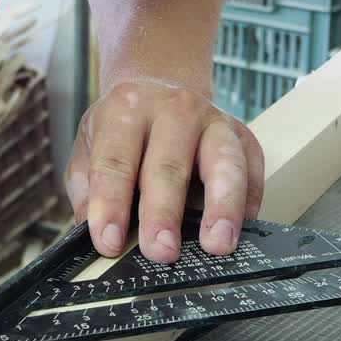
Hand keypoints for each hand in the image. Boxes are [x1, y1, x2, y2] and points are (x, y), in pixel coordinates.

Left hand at [64, 80, 263, 262]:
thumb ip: (86, 189)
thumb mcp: (89, 146)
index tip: (109, 241)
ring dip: (222, 207)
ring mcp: (214, 121)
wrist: (159, 89)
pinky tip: (240, 229)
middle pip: (169, 165)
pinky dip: (249, 204)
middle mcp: (173, 110)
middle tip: (161, 250)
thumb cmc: (123, 128)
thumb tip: (90, 233)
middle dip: (164, 213)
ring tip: (216, 243)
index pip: (115, 162)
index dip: (110, 205)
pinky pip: (253, 171)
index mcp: (127, 110)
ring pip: (223, 163)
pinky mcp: (244, 137)